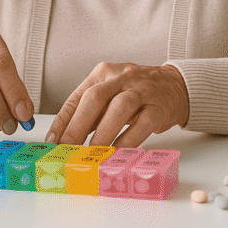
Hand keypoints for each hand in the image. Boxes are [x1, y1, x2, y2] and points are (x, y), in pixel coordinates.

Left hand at [46, 62, 188, 147]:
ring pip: (119, 108)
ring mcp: (142, 90)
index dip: (62, 121)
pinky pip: (142, 125)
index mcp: (104, 73)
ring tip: (91, 155)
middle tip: (68, 150)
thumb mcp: (110, 94)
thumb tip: (64, 139)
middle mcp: (121, 77)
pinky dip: (127, 142)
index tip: (52, 143)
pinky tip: (117, 154)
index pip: (77, 96)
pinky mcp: (158, 107)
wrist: (175, 86)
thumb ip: (91, 112)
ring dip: (102, 134)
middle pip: (95, 98)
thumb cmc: (136, 93)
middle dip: (77, 127)